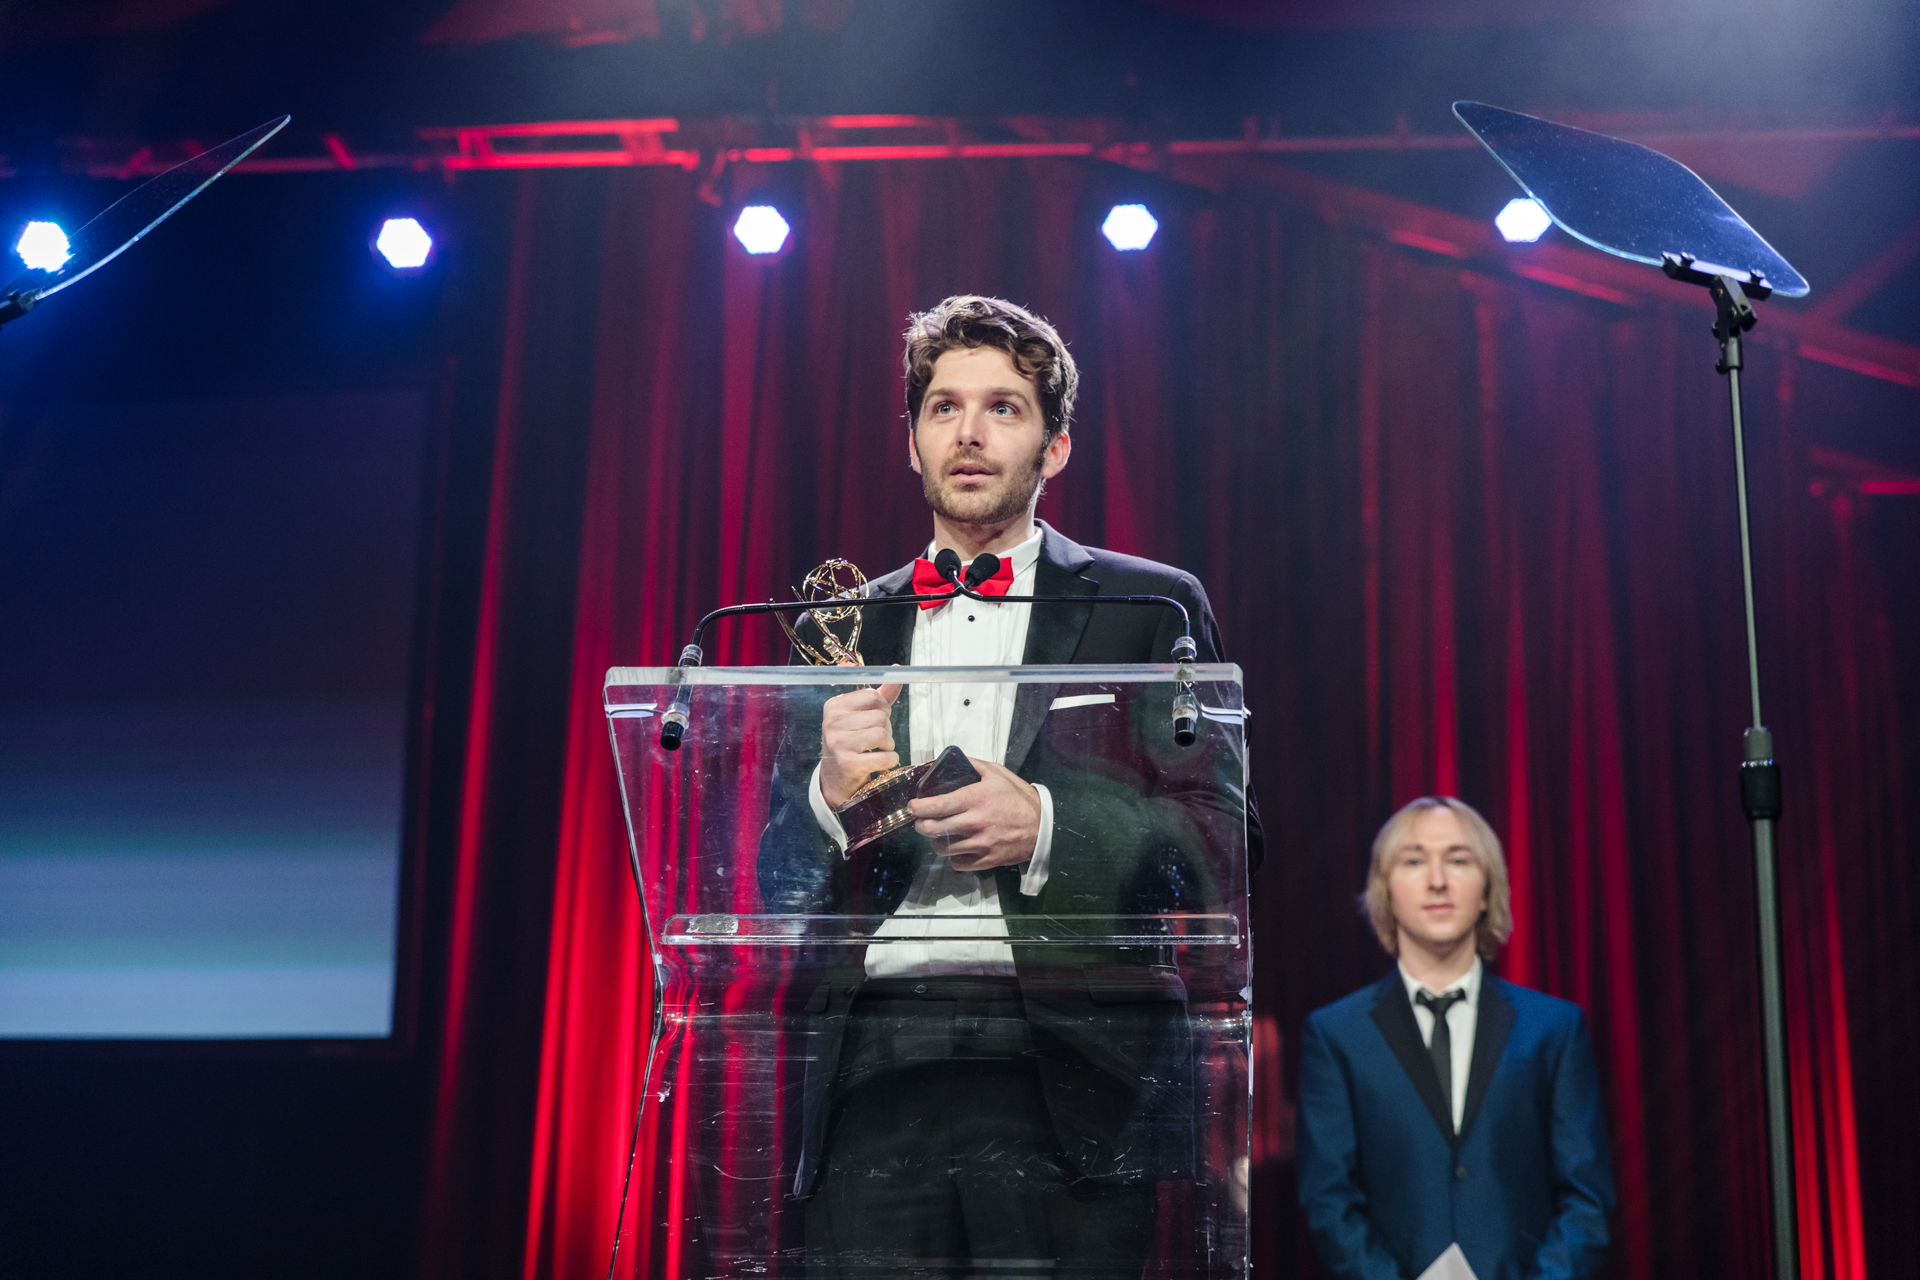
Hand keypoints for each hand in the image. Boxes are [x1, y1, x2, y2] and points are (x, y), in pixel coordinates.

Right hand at [819, 681, 904, 808]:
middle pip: (881, 716)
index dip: (883, 709)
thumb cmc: (851, 744)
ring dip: (888, 746)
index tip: (874, 721)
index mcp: (834, 706)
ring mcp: (838, 743)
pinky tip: (880, 763)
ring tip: (877, 751)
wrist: (835, 780)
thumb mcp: (860, 717)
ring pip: (883, 734)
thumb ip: (880, 696)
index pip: (873, 696)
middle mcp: (832, 722)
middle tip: (875, 742)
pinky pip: (885, 757)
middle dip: (886, 730)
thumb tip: (897, 670)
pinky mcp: (847, 764)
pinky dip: (890, 761)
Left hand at [908, 759, 1040, 871]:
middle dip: (921, 825)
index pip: (937, 806)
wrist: (1042, 826)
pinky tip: (957, 847)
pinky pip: (957, 863)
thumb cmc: (1018, 798)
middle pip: (933, 829)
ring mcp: (980, 844)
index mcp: (976, 799)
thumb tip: (950, 758)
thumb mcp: (997, 773)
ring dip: (936, 841)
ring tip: (940, 834)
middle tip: (921, 821)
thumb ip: (973, 764)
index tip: (913, 806)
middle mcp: (975, 822)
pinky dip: (953, 856)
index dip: (918, 808)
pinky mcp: (986, 860)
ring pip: (942, 848)